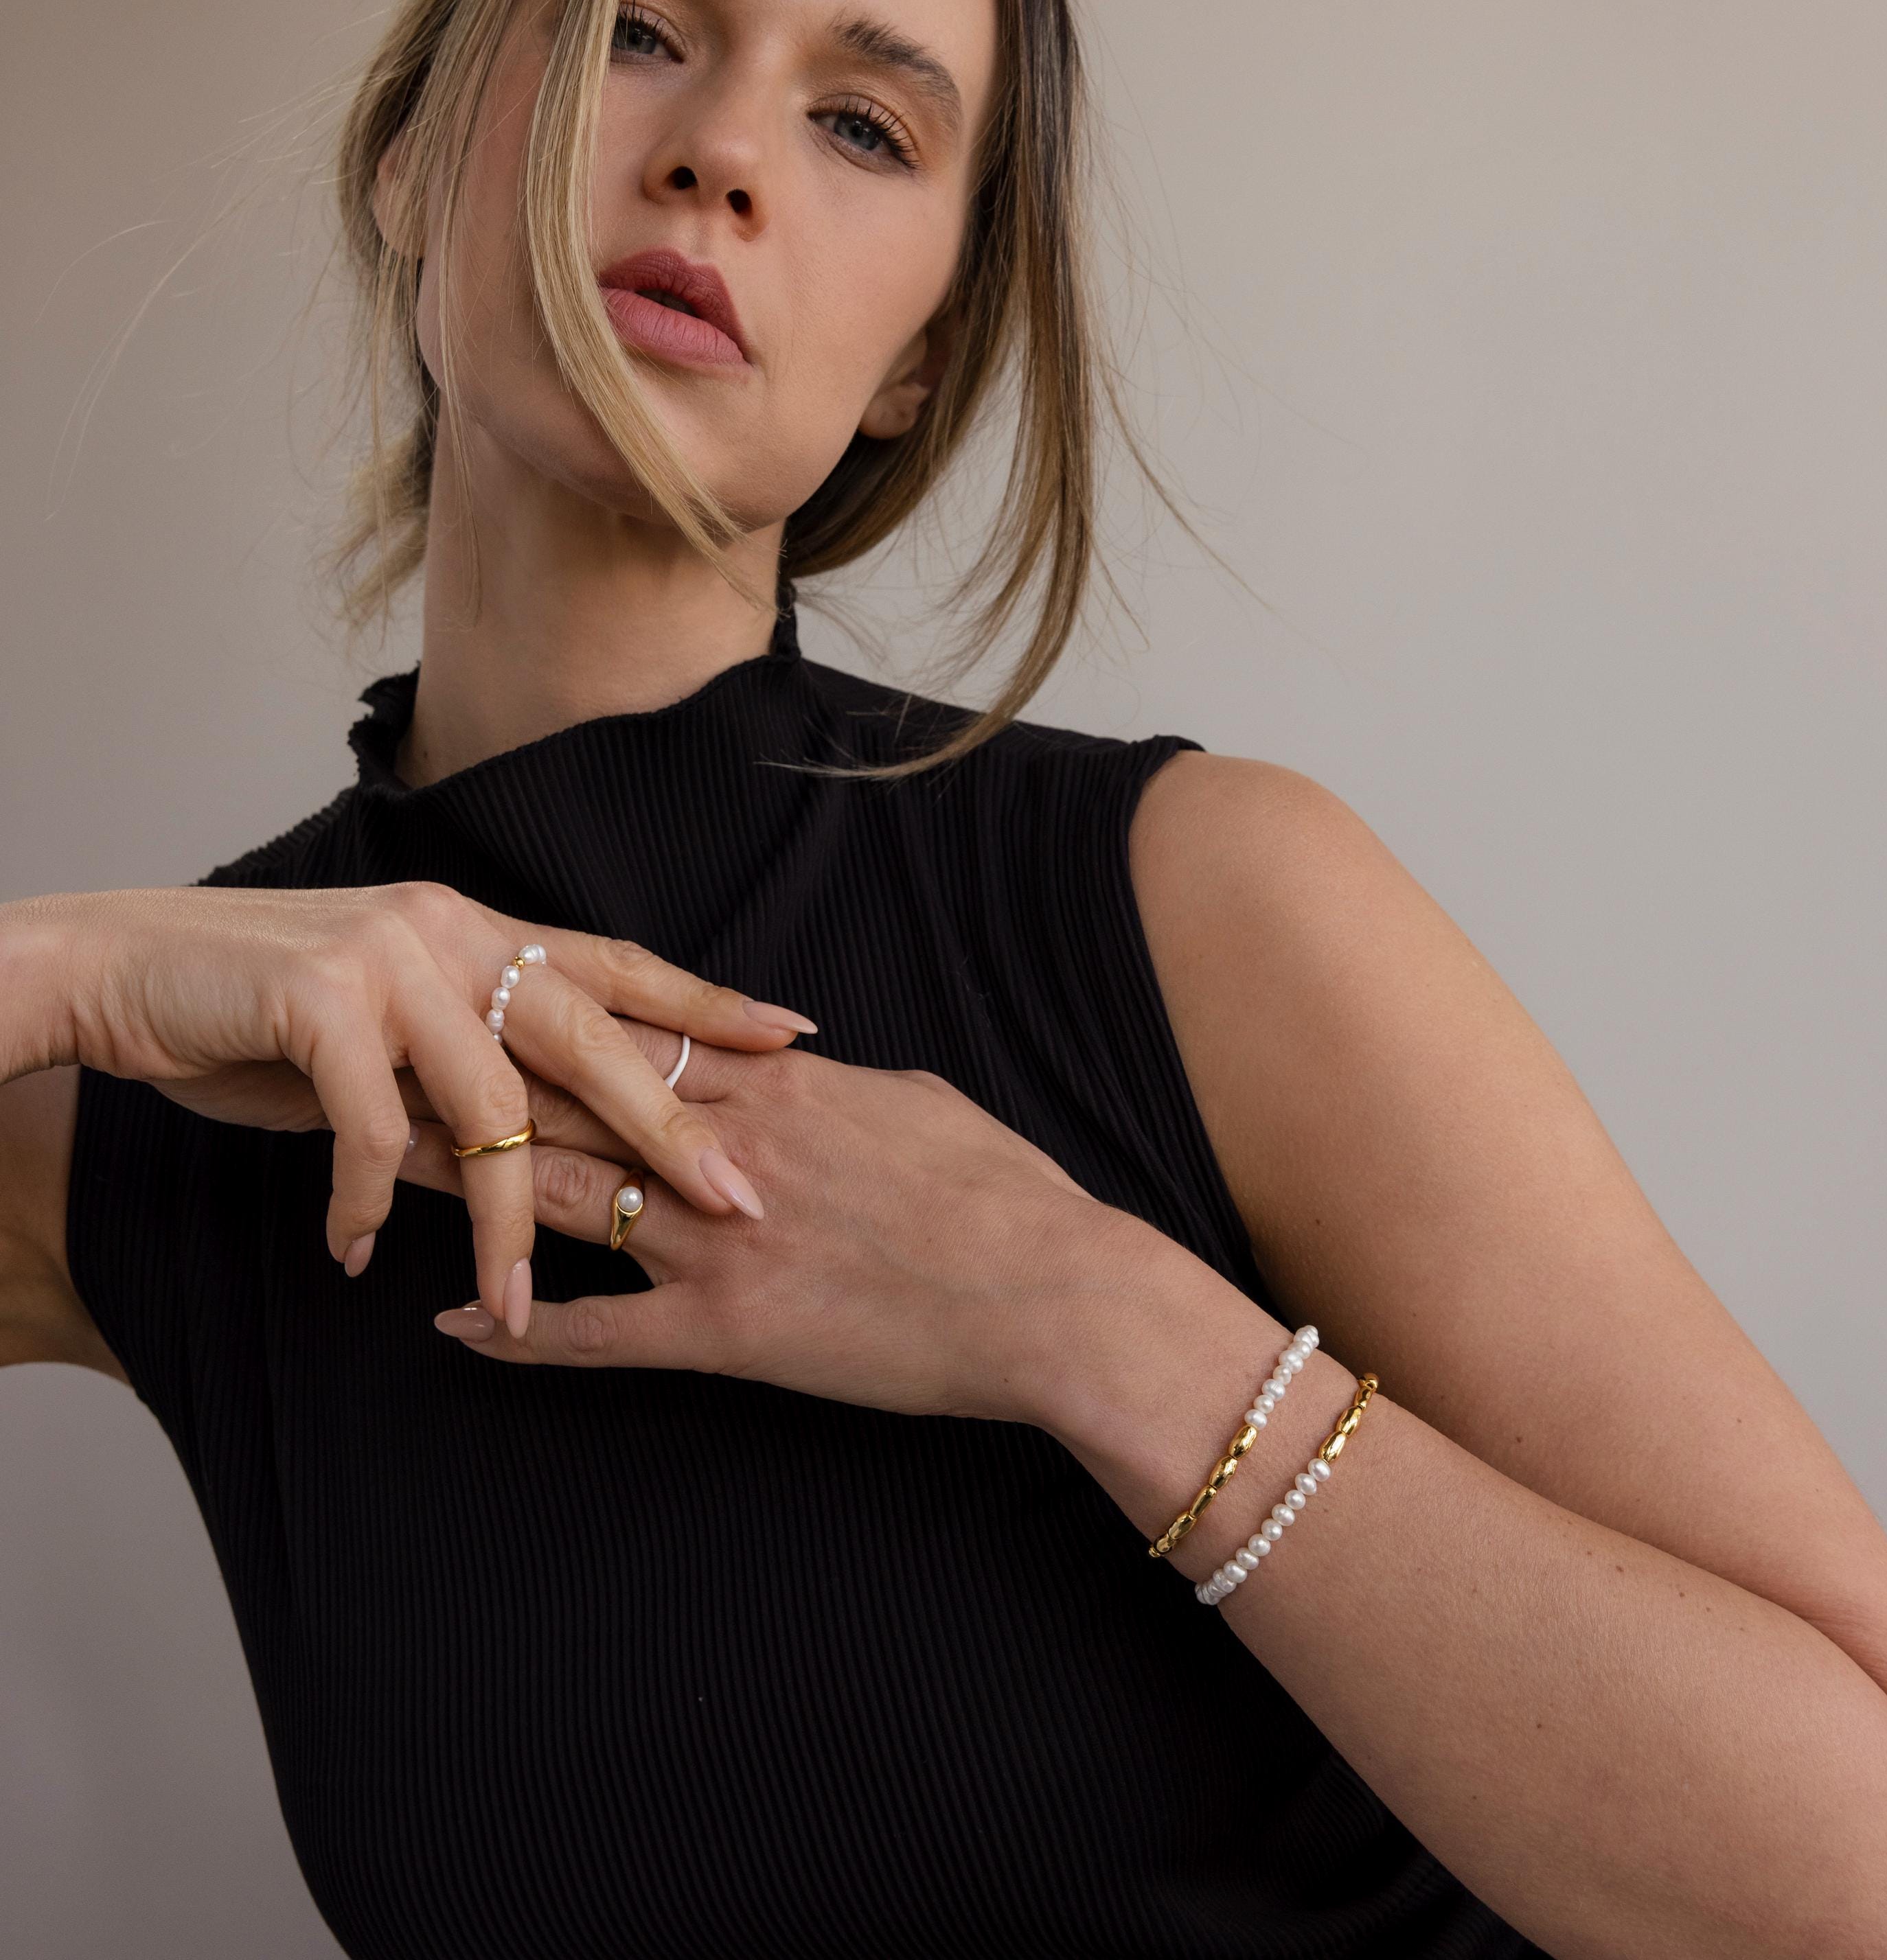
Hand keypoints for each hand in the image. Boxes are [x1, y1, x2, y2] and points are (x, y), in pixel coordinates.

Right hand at [24, 883, 814, 1317]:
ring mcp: (389, 961)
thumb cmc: (264, 1005)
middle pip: (592, 1033)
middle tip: (743, 1198)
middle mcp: (453, 934)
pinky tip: (356, 1253)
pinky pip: (372, 1132)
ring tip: (521, 1301)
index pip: (623, 965)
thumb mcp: (390, 1026)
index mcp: (484, 933)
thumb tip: (549, 1138)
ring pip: (487, 1104)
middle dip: (671, 1125)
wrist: (122, 967)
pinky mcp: (320, 1001)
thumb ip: (471, 1064)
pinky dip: (366, 1204)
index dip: (710, 1003)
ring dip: (502, 1218)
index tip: (798, 1035)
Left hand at [395, 1034, 1145, 1429]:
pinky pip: (600, 1334)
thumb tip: (800, 1065)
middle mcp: (728, 1151)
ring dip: (465, 1182)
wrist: (1053, 1292)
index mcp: (777, 1086)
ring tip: (380, 1166)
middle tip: (380, 1063)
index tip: (471, 1004)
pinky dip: (520, 1333)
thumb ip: (839, 1084)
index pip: (627, 1037)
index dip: (538, 1021)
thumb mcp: (921, 1103)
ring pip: (560, 1197)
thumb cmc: (1005, 1195)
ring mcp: (720, 1241)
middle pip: (565, 1101)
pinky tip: (456, 1330)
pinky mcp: (729, 1332)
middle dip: (467, 1081)